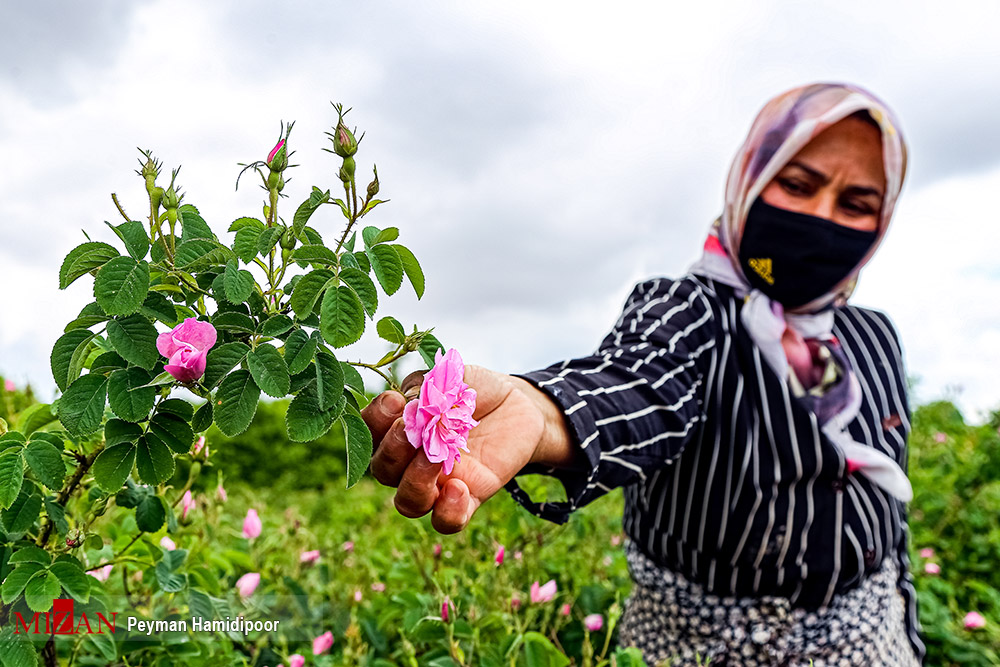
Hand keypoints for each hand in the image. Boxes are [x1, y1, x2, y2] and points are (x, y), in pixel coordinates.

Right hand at [362, 364, 544, 533]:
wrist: (518, 405)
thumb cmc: (477, 390)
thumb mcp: (453, 377)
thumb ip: (428, 386)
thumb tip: (411, 401)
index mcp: (400, 428)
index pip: (370, 432)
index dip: (374, 420)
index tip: (394, 400)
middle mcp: (411, 461)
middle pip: (383, 470)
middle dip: (392, 450)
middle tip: (410, 428)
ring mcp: (438, 483)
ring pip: (408, 502)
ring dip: (415, 482)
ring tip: (434, 458)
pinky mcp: (468, 498)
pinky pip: (447, 521)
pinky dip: (447, 511)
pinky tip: (459, 488)